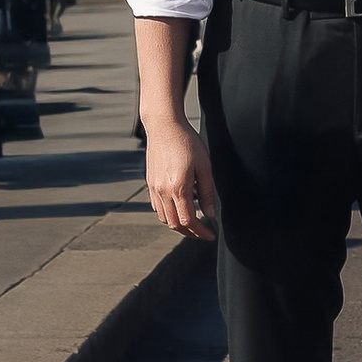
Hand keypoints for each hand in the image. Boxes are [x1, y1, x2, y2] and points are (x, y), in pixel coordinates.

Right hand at [143, 114, 218, 237]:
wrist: (164, 126)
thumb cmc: (187, 142)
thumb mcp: (204, 165)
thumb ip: (207, 192)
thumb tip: (210, 215)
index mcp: (178, 187)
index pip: (189, 221)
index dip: (201, 232)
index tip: (211, 235)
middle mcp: (163, 191)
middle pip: (175, 225)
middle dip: (191, 233)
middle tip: (203, 233)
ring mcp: (154, 188)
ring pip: (165, 219)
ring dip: (179, 225)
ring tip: (193, 223)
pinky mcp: (150, 183)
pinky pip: (157, 208)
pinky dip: (168, 215)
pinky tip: (179, 210)